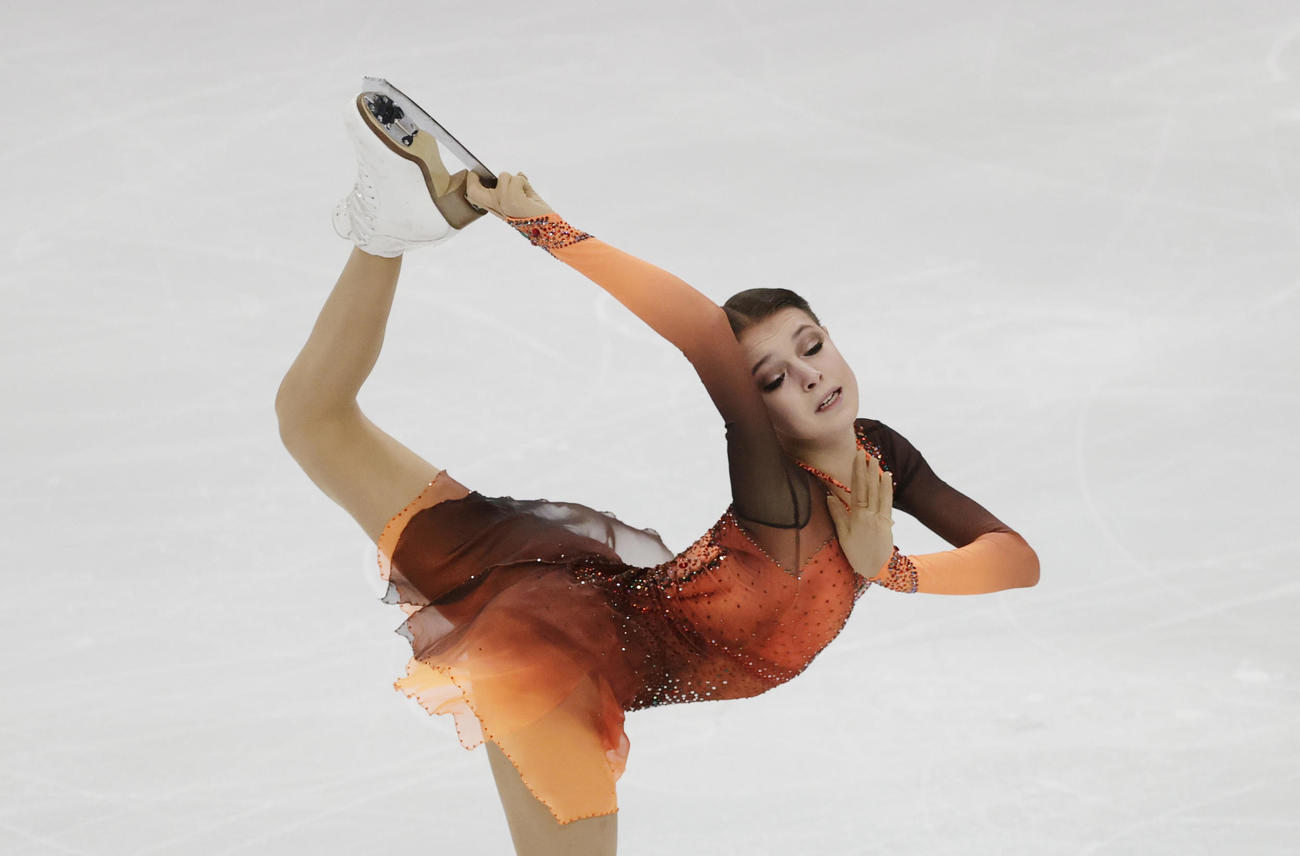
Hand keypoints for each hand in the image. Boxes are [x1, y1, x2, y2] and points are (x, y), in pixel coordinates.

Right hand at [464, 170, 553, 220]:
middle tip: (477, 173)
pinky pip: (516, 179)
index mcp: (497, 209)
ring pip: (503, 177)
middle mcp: (497, 208)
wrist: (549, 231)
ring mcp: (503, 204)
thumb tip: (518, 175)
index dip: (471, 182)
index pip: (474, 196)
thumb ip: (517, 189)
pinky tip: (528, 193)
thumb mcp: (524, 201)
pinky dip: (524, 182)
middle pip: (474, 190)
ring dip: (516, 180)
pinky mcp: (513, 200)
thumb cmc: (538, 218)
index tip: (474, 174)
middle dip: (475, 179)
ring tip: (524, 190)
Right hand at [825, 452, 895, 578]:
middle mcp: (870, 515)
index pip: (856, 489)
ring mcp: (880, 517)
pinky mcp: (888, 521)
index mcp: (857, 517)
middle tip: (865, 452)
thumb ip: (838, 515)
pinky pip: (887, 501)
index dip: (857, 472)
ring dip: (877, 474)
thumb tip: (829, 497)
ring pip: (878, 492)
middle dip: (867, 469)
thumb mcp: (843, 536)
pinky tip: (886, 477)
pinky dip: (886, 488)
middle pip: (868, 487)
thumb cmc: (857, 555)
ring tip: (875, 459)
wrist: (879, 569)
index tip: (856, 458)